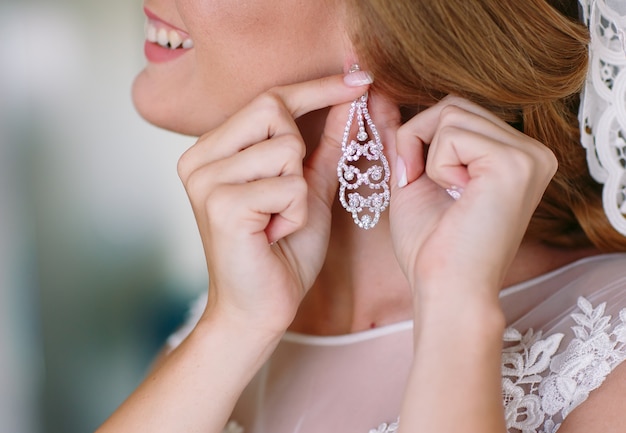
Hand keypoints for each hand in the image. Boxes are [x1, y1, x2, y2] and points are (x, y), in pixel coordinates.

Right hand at [176, 75, 368, 335]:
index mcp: (212, 150)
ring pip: (286, 149)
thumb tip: (350, 102)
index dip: (318, 88)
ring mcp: (205, 181)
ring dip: (298, 191)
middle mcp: (198, 159)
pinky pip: (288, 185)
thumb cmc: (280, 252)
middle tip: (286, 195)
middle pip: (273, 109)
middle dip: (299, 152)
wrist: (259, 309)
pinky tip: (273, 235)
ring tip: (277, 221)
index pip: (268, 99)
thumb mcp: (306, 190)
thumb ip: (324, 146)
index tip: (359, 78)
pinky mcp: (221, 205)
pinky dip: (295, 213)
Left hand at [389, 96, 556, 302]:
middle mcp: (532, 151)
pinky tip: (456, 197)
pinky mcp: (516, 162)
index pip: (458, 111)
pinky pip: (452, 132)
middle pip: (454, 105)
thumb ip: (404, 135)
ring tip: (445, 195)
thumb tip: (379, 95)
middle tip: (420, 185)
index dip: (422, 140)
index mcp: (515, 155)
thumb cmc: (431, 245)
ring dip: (427, 157)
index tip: (415, 180)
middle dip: (420, 143)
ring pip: (450, 113)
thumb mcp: (413, 177)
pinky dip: (436, 166)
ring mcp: (530, 154)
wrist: (446, 289)